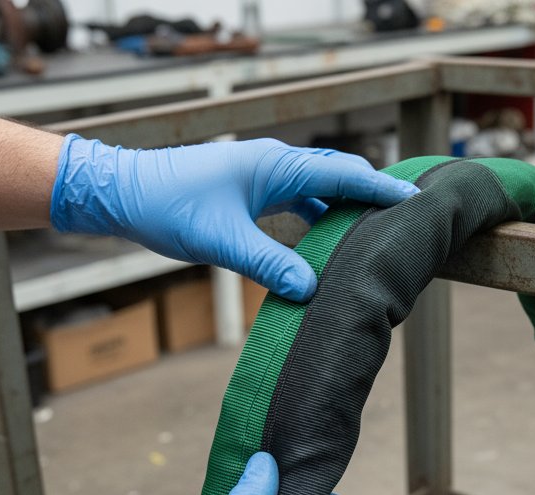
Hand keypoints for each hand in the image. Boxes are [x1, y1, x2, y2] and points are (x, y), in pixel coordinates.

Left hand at [50, 135, 418, 300]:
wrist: (121, 193)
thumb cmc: (167, 207)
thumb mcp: (221, 241)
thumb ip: (267, 264)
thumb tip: (309, 290)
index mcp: (275, 165)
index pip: (342, 175)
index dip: (380, 188)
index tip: (413, 200)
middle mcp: (274, 164)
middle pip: (337, 176)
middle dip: (371, 194)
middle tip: (404, 218)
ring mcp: (262, 176)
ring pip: (318, 190)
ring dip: (344, 210)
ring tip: (373, 236)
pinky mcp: (249, 191)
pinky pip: (297, 201)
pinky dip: (318, 219)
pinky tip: (325, 244)